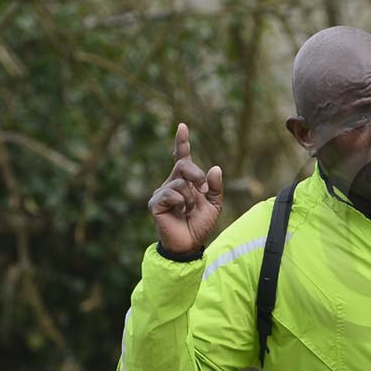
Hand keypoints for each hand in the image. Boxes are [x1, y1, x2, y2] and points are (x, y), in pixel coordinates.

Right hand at [148, 122, 223, 255]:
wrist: (190, 244)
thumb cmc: (200, 225)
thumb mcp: (214, 204)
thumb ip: (215, 187)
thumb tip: (215, 168)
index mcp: (185, 182)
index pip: (182, 158)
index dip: (181, 142)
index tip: (182, 126)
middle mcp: (171, 184)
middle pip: (183, 164)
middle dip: (196, 174)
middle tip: (203, 189)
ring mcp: (161, 193)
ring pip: (179, 181)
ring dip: (191, 196)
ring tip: (189, 209)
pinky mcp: (155, 203)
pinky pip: (171, 193)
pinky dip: (181, 202)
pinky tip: (181, 212)